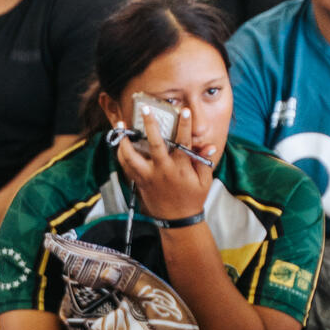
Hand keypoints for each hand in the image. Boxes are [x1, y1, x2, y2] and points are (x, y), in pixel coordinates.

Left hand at [114, 107, 213, 223]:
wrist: (177, 220)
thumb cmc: (192, 198)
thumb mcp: (204, 181)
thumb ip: (204, 161)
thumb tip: (209, 145)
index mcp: (180, 168)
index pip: (183, 142)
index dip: (184, 125)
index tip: (184, 110)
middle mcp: (162, 170)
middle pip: (154, 144)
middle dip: (149, 125)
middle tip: (145, 109)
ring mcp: (147, 176)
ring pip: (131, 156)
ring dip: (125, 139)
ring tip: (121, 124)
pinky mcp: (139, 182)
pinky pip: (125, 165)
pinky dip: (121, 153)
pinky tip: (120, 142)